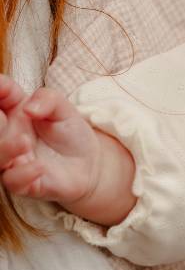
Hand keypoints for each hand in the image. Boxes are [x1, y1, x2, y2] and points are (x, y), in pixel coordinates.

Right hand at [0, 76, 101, 204]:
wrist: (90, 163)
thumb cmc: (70, 132)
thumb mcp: (64, 108)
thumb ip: (47, 99)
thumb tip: (28, 108)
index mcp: (11, 111)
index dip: (0, 89)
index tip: (3, 87)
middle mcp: (6, 135)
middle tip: (4, 118)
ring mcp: (13, 159)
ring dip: (5, 148)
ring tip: (25, 141)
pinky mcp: (25, 182)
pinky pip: (13, 181)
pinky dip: (23, 174)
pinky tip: (39, 167)